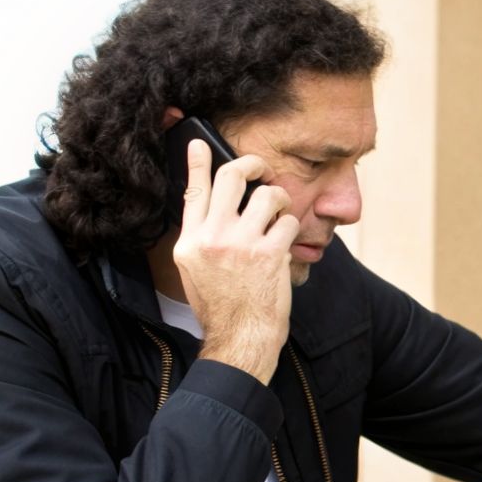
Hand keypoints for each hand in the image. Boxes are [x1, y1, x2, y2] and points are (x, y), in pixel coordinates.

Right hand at [174, 139, 298, 383]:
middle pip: (232, 178)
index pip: (193, 191)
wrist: (241, 338)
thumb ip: (201, 238)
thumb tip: (214, 207)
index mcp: (190, 242)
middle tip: (262, 169)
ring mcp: (242, 243)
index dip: (197, 162)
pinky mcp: (270, 253)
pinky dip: (291, 229)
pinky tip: (287, 242)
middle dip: (252, 164)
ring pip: (268, 195)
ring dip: (280, 199)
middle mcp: (212, 238)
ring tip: (280, 212)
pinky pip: (289, 222)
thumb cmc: (221, 307)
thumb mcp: (194, 271)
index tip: (200, 142)